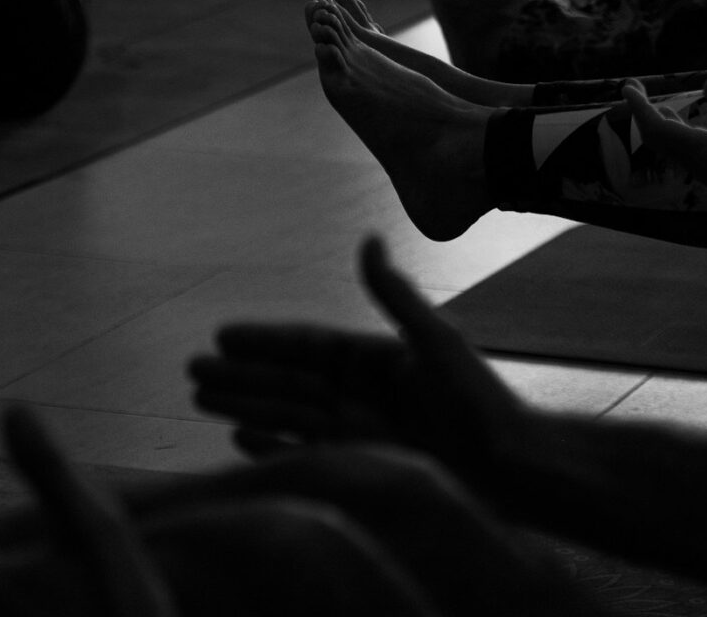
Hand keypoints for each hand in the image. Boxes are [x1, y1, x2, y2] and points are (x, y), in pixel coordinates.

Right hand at [189, 238, 526, 475]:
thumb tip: (368, 239)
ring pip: (289, 415)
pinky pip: (307, 453)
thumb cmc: (481, 401)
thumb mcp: (434, 341)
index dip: (265, 341)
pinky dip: (273, 446)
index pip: (309, 346)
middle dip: (241, 376)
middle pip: (289, 381)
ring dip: (246, 407)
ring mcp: (363, 430)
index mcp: (379, 358)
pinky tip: (240, 439)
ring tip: (201, 400)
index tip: (223, 334)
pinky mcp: (367, 465)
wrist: (515, 467)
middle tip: (192, 370)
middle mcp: (366, 393)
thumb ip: (393, 295)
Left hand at [622, 78, 706, 208]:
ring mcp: (703, 167)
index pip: (660, 130)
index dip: (641, 108)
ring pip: (666, 143)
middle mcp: (698, 163)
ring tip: (641, 95)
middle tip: (631, 85)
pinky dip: (668, 127)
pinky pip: (678, 146)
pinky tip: (669, 113)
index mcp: (706, 152)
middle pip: (656, 137)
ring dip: (652, 119)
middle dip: (640, 111)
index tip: (628, 87)